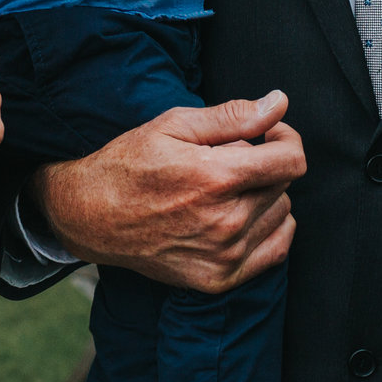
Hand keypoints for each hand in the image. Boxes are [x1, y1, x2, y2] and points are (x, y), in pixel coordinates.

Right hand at [32, 93, 301, 292]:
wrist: (89, 217)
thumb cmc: (129, 164)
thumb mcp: (174, 125)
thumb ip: (234, 116)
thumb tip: (281, 103)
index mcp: (216, 178)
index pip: (291, 160)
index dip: (286, 139)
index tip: (267, 134)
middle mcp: (225, 222)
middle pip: (284, 184)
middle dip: (265, 164)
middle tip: (228, 160)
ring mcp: (224, 256)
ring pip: (281, 214)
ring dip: (264, 196)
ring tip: (224, 190)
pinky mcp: (219, 279)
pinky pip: (276, 249)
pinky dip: (269, 227)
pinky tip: (241, 214)